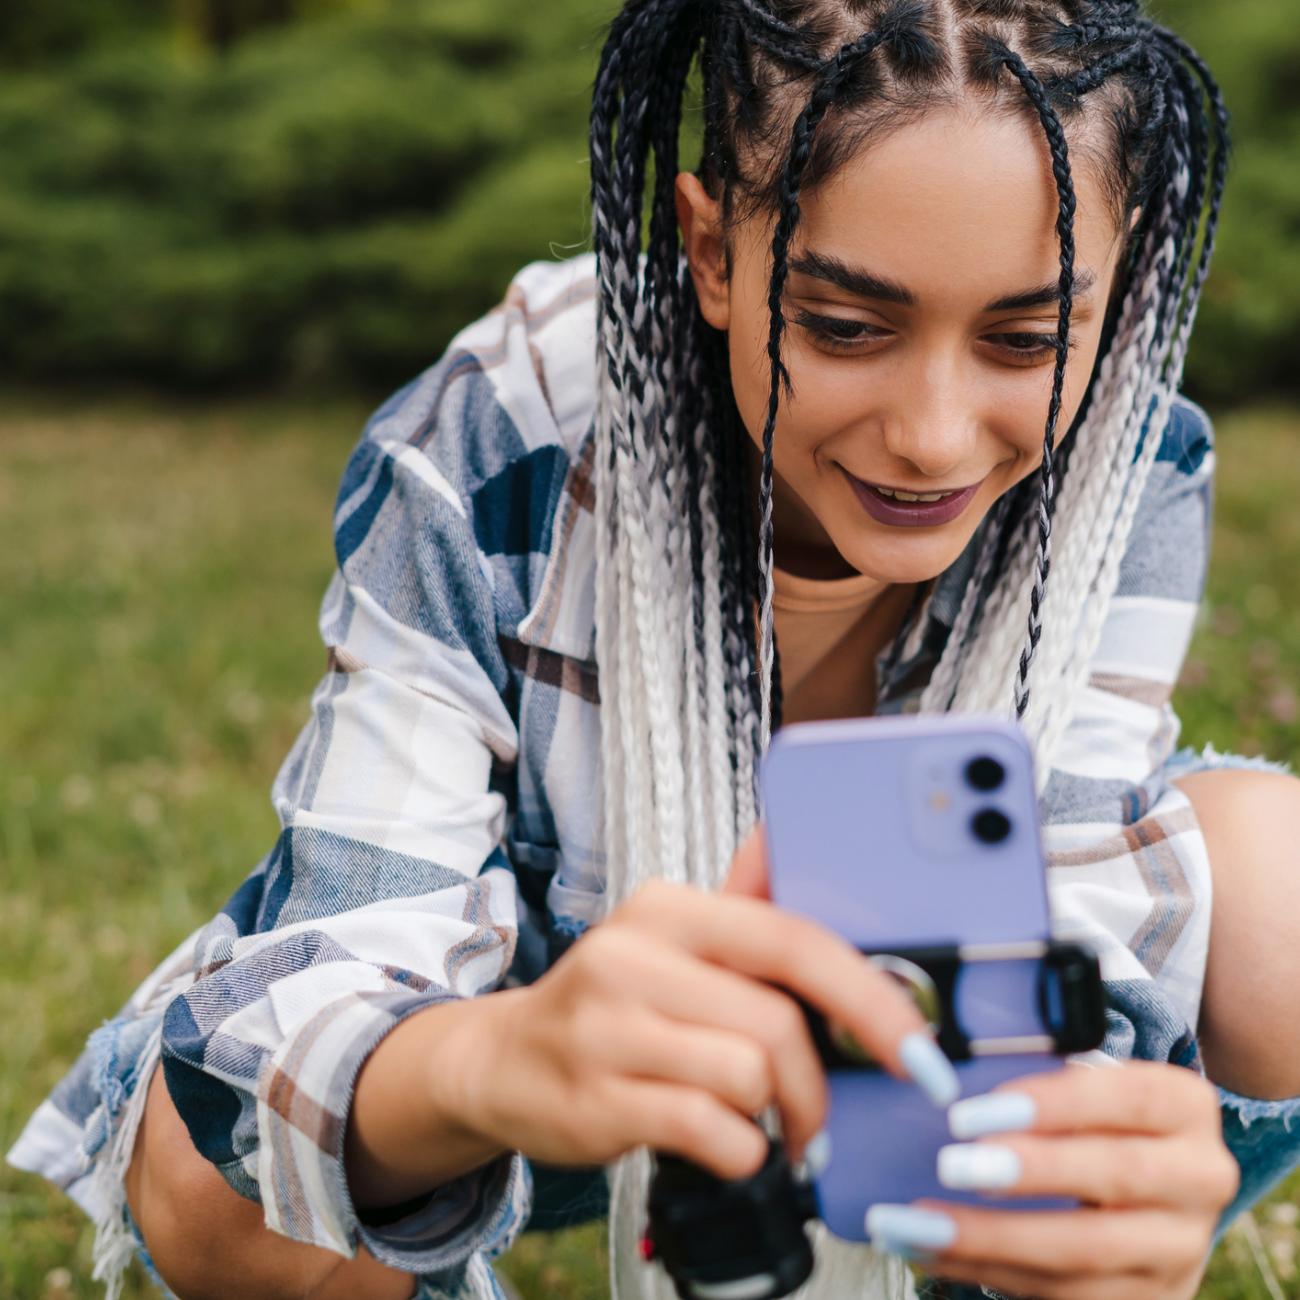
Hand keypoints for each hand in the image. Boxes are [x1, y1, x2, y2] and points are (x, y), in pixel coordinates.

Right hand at [451, 829, 956, 1181]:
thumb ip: (748, 916)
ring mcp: (607, 1028)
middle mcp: (631, 955)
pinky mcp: (595, 1099)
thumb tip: (801, 846)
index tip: (916, 1050)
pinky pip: (712, 1132)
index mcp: (668, 908)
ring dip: (773, 1119)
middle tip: (813, 1114)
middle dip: (813, 1084)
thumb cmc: (610, 1005)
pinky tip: (722, 1143)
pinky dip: (739, 1151)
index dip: (867, 996)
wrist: (502, 1059)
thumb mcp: (671, 944)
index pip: (789, 937)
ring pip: (747, 1077)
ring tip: (752, 1122)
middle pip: (776, 1022)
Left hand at [867, 1060, 1238, 1298]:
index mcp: (1185, 1106)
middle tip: (950, 1165)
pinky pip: (1060, 1292)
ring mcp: (1178, 1249)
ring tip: (914, 1221)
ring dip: (989, 1238)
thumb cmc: (1091, 1116)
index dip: (1054, 1102)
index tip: (972, 1111)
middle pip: (1117, 1176)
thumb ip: (1032, 1071)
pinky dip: (986, 1269)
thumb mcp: (1083, 1082)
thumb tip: (937, 1062)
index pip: (1130, 1096)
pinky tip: (929, 1250)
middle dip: (1027, 1172)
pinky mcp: (1147, 1299)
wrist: (1150, 1191)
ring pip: (1084, 1251)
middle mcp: (1201, 1178)